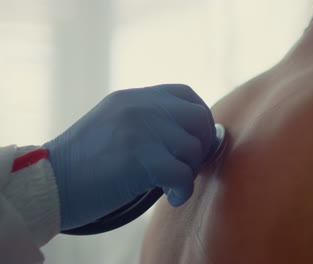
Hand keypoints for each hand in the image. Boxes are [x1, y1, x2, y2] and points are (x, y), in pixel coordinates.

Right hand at [44, 84, 215, 229]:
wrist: (50, 183)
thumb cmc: (87, 162)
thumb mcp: (117, 124)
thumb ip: (150, 120)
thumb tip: (194, 134)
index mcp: (135, 97)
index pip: (186, 94)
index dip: (200, 118)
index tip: (194, 141)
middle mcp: (140, 106)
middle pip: (198, 118)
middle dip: (201, 145)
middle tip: (187, 166)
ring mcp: (139, 128)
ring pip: (193, 148)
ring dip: (190, 172)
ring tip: (173, 185)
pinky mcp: (139, 157)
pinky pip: (182, 173)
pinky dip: (184, 190)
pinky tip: (173, 197)